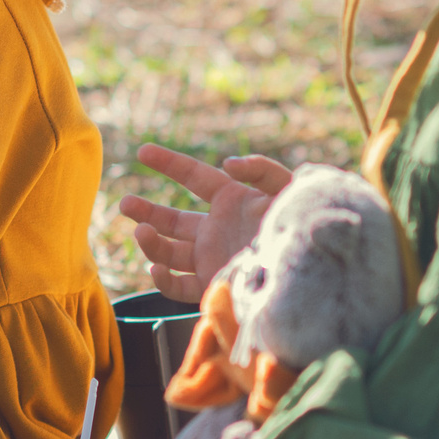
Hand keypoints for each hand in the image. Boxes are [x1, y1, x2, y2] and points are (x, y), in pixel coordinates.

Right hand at [116, 143, 294, 301]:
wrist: (315, 275)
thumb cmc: (305, 227)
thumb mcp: (289, 190)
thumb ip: (262, 169)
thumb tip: (227, 164)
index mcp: (233, 199)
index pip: (193, 176)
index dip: (168, 162)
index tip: (142, 151)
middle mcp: (218, 228)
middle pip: (172, 218)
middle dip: (145, 211)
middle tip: (124, 205)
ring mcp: (214, 257)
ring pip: (170, 251)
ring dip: (151, 242)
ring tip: (140, 232)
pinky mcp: (215, 285)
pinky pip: (180, 287)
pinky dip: (163, 280)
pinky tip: (156, 269)